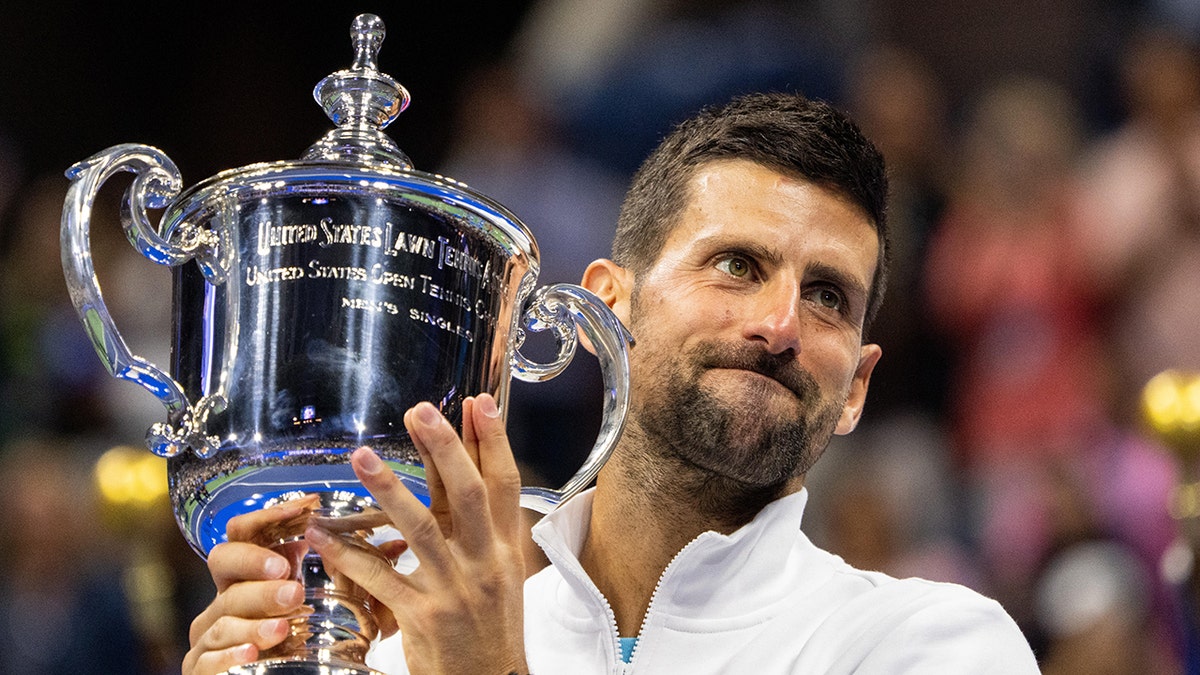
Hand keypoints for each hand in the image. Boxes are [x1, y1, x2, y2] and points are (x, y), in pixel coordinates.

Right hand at [182, 496, 316, 674]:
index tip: (304, 508)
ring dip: (253, 621)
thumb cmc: (294, 639)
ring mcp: (208, 632)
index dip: (268, 516)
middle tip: (291, 581)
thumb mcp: (310, 602)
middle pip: (225, 565)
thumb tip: (361, 539)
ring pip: (222, 617)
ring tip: (282, 627)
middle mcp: (223, 598)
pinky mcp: (200, 666)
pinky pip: (207, 658)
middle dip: (256, 565)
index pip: (242, 531)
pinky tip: (250, 654)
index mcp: (248, 575)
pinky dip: (229, 655)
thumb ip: (322, 573)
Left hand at [306, 394, 527, 674]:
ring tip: (362, 455)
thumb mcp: (498, 572)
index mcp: (505, 549)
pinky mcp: (423, 617)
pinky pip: (381, 578)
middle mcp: (485, 564)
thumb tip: (461, 471)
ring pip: (420, 529)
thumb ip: (478, 526)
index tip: (479, 403)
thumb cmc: (490, 626)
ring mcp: (455, 590)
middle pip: (468, 495)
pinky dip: (351, 554)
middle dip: (445, 448)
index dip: (494, 441)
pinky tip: (325, 535)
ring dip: (388, 488)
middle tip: (420, 411)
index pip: (505, 485)